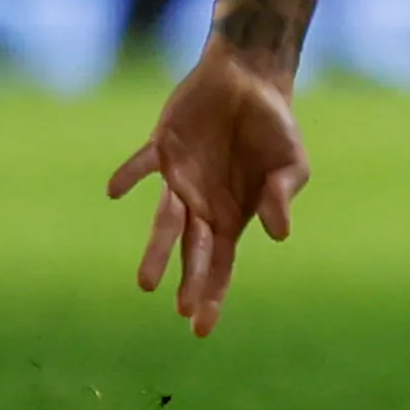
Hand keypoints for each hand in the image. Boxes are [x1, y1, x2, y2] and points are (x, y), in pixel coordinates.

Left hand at [108, 44, 308, 336]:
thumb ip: (283, 196)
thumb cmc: (274, 127)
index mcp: (232, 215)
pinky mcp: (162, 148)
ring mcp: (180, 179)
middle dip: (189, 281)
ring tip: (146, 283)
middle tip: (182, 309)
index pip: (220, 264)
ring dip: (157, 250)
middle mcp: (201, 205)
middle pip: (193, 250)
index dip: (212, 294)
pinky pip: (143, 166)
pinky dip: (131, 176)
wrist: (250, 80)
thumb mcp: (292, 163)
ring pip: (166, 221)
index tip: (199, 329)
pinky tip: (116, 190)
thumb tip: (278, 235)